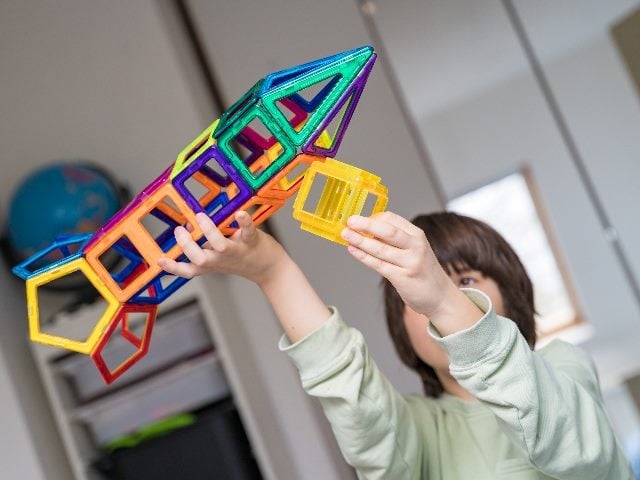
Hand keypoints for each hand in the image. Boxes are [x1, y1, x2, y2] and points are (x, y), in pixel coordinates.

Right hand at [158, 211, 286, 286]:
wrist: (269, 268)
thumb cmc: (240, 259)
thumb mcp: (219, 258)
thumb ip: (204, 245)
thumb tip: (190, 225)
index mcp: (211, 263)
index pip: (188, 270)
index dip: (173, 267)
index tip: (160, 260)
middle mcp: (221, 259)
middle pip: (200, 259)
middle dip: (187, 246)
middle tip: (180, 231)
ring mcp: (236, 250)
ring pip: (220, 245)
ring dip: (208, 231)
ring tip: (200, 216)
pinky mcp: (252, 241)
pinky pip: (248, 231)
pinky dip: (243, 222)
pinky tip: (239, 213)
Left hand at [340, 211, 462, 320]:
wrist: (440, 296)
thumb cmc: (423, 271)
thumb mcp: (414, 249)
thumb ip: (395, 240)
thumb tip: (367, 230)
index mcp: (417, 235)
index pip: (392, 219)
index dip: (373, 218)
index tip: (358, 219)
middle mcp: (415, 246)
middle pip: (388, 231)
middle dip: (367, 224)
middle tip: (350, 220)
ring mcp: (410, 262)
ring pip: (380, 249)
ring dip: (360, 240)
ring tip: (346, 234)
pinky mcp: (402, 278)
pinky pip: (379, 265)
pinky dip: (363, 256)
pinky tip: (352, 250)